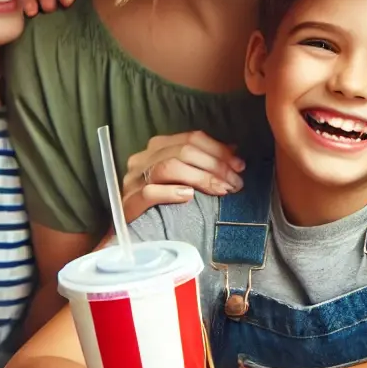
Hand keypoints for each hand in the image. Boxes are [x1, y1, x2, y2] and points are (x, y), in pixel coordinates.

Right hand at [122, 131, 244, 222]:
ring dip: (201, 178)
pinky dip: (171, 192)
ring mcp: (133, 180)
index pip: (192, 138)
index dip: (219, 150)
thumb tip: (234, 150)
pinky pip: (149, 192)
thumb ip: (204, 161)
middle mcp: (143, 159)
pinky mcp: (127, 203)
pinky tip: (189, 196)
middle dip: (216, 166)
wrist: (127, 229)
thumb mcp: (184, 176)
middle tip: (235, 183)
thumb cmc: (162, 200)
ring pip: (168, 168)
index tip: (240, 166)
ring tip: (221, 190)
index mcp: (158, 147)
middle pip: (184, 152)